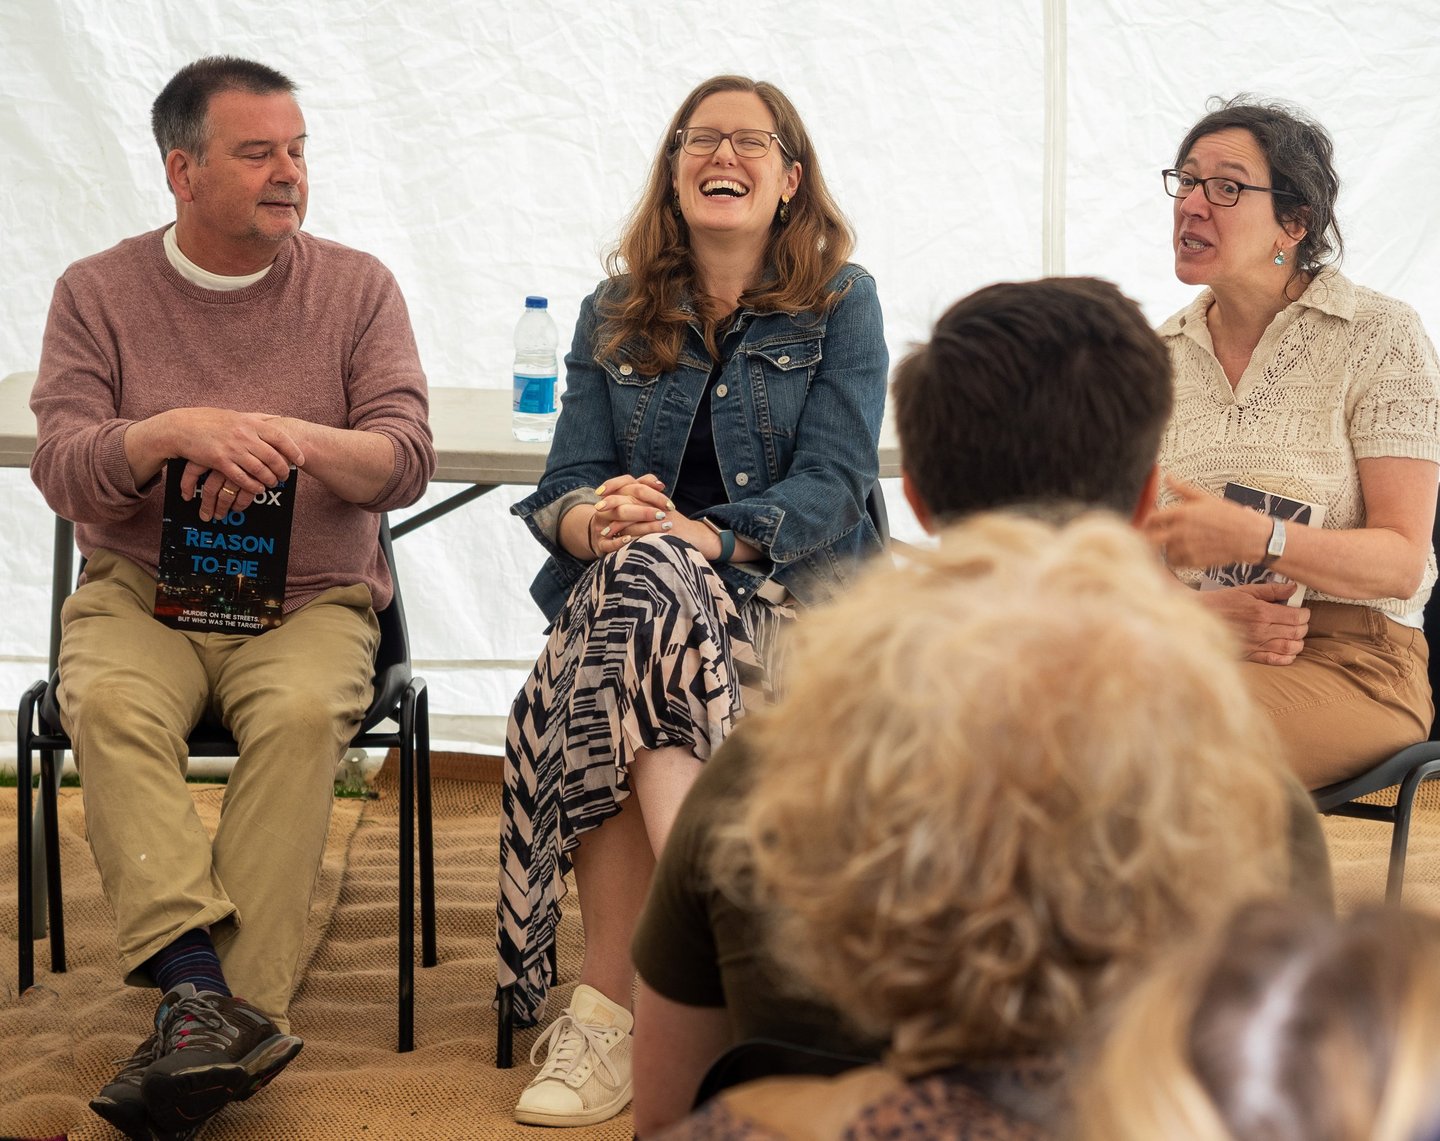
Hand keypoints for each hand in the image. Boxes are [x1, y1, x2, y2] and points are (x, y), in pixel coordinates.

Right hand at [160, 408, 304, 519]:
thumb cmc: (210, 420)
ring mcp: (232, 449)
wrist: (181, 427)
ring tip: (273, 484)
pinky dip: (253, 486)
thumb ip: (258, 417)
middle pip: (273, 457)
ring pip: (260, 470)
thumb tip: (278, 418)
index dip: (293, 450)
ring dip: (269, 480)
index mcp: (250, 423)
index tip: (301, 460)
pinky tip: (257, 489)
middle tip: (285, 477)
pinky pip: (242, 478)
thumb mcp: (236, 415)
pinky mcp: (219, 461)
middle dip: (282, 470)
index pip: (280, 437)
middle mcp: (244, 435)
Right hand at [589, 473, 672, 556]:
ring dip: (640, 525)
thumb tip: (660, 485)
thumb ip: (645, 487)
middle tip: (664, 517)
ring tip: (659, 529)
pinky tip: (630, 539)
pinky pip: (607, 541)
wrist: (598, 533)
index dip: (653, 495)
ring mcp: (601, 523)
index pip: (634, 487)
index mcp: (616, 492)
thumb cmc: (623, 515)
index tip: (670, 505)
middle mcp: (607, 505)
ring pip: (618, 519)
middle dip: (645, 511)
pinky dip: (618, 541)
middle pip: (625, 502)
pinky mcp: (599, 542)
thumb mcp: (631, 498)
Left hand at [1144, 476, 1271, 568]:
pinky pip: (1175, 562)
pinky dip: (1177, 558)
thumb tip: (1168, 477)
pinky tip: (1186, 551)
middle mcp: (1180, 531)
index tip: (1151, 522)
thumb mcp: (1206, 498)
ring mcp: (1186, 548)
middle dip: (1151, 536)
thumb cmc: (1230, 515)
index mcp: (1182, 513)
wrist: (1250, 536)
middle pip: (1150, 538)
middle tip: (1156, 535)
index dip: (1148, 520)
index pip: (1151, 518)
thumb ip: (1182, 489)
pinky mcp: (1194, 561)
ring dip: (1167, 547)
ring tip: (1179, 542)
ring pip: (1163, 551)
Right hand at [1197, 582, 1310, 665]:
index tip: (1302, 611)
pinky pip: (1274, 660)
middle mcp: (1261, 630)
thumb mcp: (1246, 590)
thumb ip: (1272, 590)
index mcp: (1262, 612)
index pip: (1296, 617)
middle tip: (1299, 623)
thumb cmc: (1222, 601)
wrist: (1199, 616)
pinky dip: (1287, 658)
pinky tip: (1288, 652)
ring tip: (1295, 636)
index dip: (1304, 614)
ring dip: (1298, 643)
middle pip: (1296, 632)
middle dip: (1303, 627)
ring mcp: (1255, 644)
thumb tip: (1293, 588)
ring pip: (1289, 647)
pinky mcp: (1249, 654)